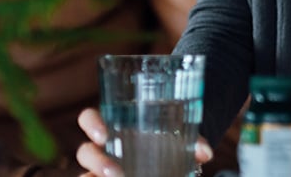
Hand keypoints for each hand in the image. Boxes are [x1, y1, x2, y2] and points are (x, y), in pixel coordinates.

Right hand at [76, 107, 212, 176]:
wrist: (172, 157)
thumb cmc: (167, 140)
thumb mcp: (179, 137)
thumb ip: (192, 141)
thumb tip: (205, 152)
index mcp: (115, 126)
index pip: (89, 118)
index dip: (91, 123)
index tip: (104, 134)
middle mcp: (103, 148)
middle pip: (85, 151)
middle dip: (95, 161)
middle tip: (114, 171)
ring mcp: (102, 168)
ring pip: (84, 174)